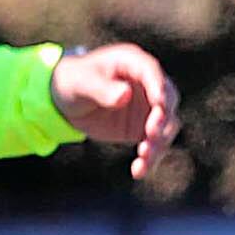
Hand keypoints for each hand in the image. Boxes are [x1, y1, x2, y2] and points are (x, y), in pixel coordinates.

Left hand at [50, 43, 177, 177]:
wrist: (65, 101)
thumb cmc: (73, 81)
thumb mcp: (82, 83)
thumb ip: (102, 89)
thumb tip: (124, 95)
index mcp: (132, 63)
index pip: (152, 73)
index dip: (159, 88)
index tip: (160, 105)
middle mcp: (146, 84)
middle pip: (168, 100)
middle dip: (163, 119)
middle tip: (151, 134)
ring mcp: (148, 107)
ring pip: (166, 126)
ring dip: (159, 143)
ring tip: (143, 157)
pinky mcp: (143, 128)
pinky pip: (155, 144)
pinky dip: (150, 158)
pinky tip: (138, 171)